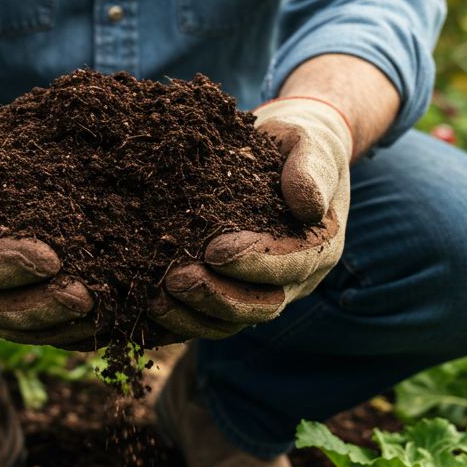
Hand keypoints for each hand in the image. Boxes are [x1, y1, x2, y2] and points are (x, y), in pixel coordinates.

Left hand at [149, 97, 351, 339]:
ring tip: (156, 299)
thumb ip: (311, 170)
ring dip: (193, 315)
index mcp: (319, 245)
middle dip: (217, 297)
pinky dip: (181, 321)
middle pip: (262, 305)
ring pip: (232, 321)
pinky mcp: (234, 294)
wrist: (283, 155)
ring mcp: (263, 290)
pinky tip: (147, 310)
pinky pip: (209, 320)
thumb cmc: (297, 147)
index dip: (255, 262)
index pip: (293, 265)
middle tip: (176, 279)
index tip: (215, 250)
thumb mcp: (311, 144)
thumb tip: (308, 206)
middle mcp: (295, 278)